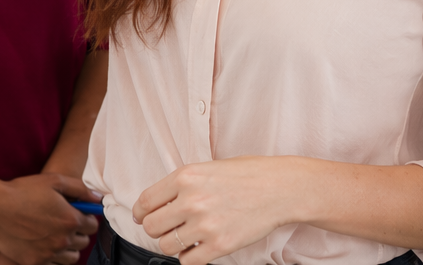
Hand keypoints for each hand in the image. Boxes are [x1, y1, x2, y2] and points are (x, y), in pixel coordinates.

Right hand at [0, 173, 99, 264]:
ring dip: (68, 247)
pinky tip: (45, 244)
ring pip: (71, 257)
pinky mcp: (34, 262)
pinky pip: (53, 263)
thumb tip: (98, 199)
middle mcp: (62, 240)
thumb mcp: (56, 181)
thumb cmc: (25, 191)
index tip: (81, 215)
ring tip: (58, 236)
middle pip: (83, 242)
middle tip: (68, 224)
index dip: (88, 219)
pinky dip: (53, 256)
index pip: (92, 226)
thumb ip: (81, 190)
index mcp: (71, 220)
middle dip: (79, 233)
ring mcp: (48, 253)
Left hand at [133, 157, 307, 264]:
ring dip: (174, 243)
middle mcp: (191, 200)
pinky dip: (190, 257)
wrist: (281, 188)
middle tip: (170, 226)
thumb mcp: (210, 167)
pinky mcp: (219, 245)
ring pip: (166, 245)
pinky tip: (200, 246)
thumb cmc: (250, 174)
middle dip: (158, 228)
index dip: (141, 212)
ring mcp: (205, 225)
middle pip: (152, 226)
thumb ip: (183, 183)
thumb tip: (158, 203)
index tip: (143, 217)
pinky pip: (187, 261)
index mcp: (186, 176)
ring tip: (189, 236)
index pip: (146, 201)